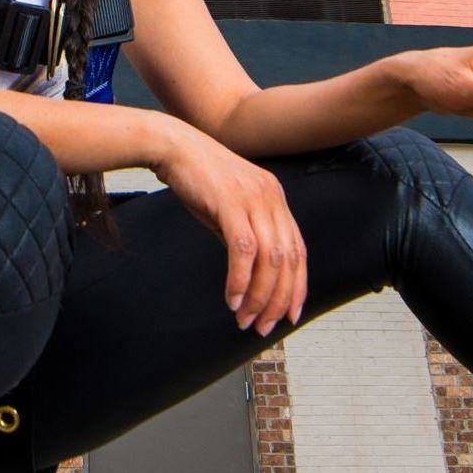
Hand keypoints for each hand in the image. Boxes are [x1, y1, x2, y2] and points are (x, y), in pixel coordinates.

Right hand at [151, 120, 307, 336]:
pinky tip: (232, 297)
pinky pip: (243, 249)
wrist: (174, 147)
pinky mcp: (231, 201)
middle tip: (263, 326)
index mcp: (276, 199)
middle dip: (278, 300)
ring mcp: (253, 198)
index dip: (297, 287)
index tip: (289, 315)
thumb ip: (246, 236)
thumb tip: (251, 275)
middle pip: (288, 260)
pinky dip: (240, 279)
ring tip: (245, 318)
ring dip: (259, 296)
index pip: (298, 251)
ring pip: (269, 258)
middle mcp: (272, 198)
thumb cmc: (199, 178)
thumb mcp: (230, 209)